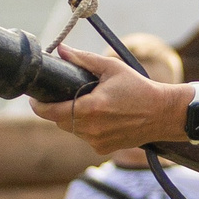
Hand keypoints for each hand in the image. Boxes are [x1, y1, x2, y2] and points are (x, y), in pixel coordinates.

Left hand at [29, 47, 183, 154]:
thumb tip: (62, 50)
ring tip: (89, 104)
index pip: (50, 112)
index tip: (35, 98)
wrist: (163, 114)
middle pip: (59, 121)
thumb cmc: (139, 88)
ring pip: (72, 130)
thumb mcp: (112, 68)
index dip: (38, 106)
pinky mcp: (103, 149)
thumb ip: (84, 59)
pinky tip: (102, 117)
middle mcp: (91, 129)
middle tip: (66, 95)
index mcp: (90, 108)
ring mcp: (97, 141)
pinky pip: (86, 137)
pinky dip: (88, 127)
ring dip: (73, 118)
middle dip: (58, 109)